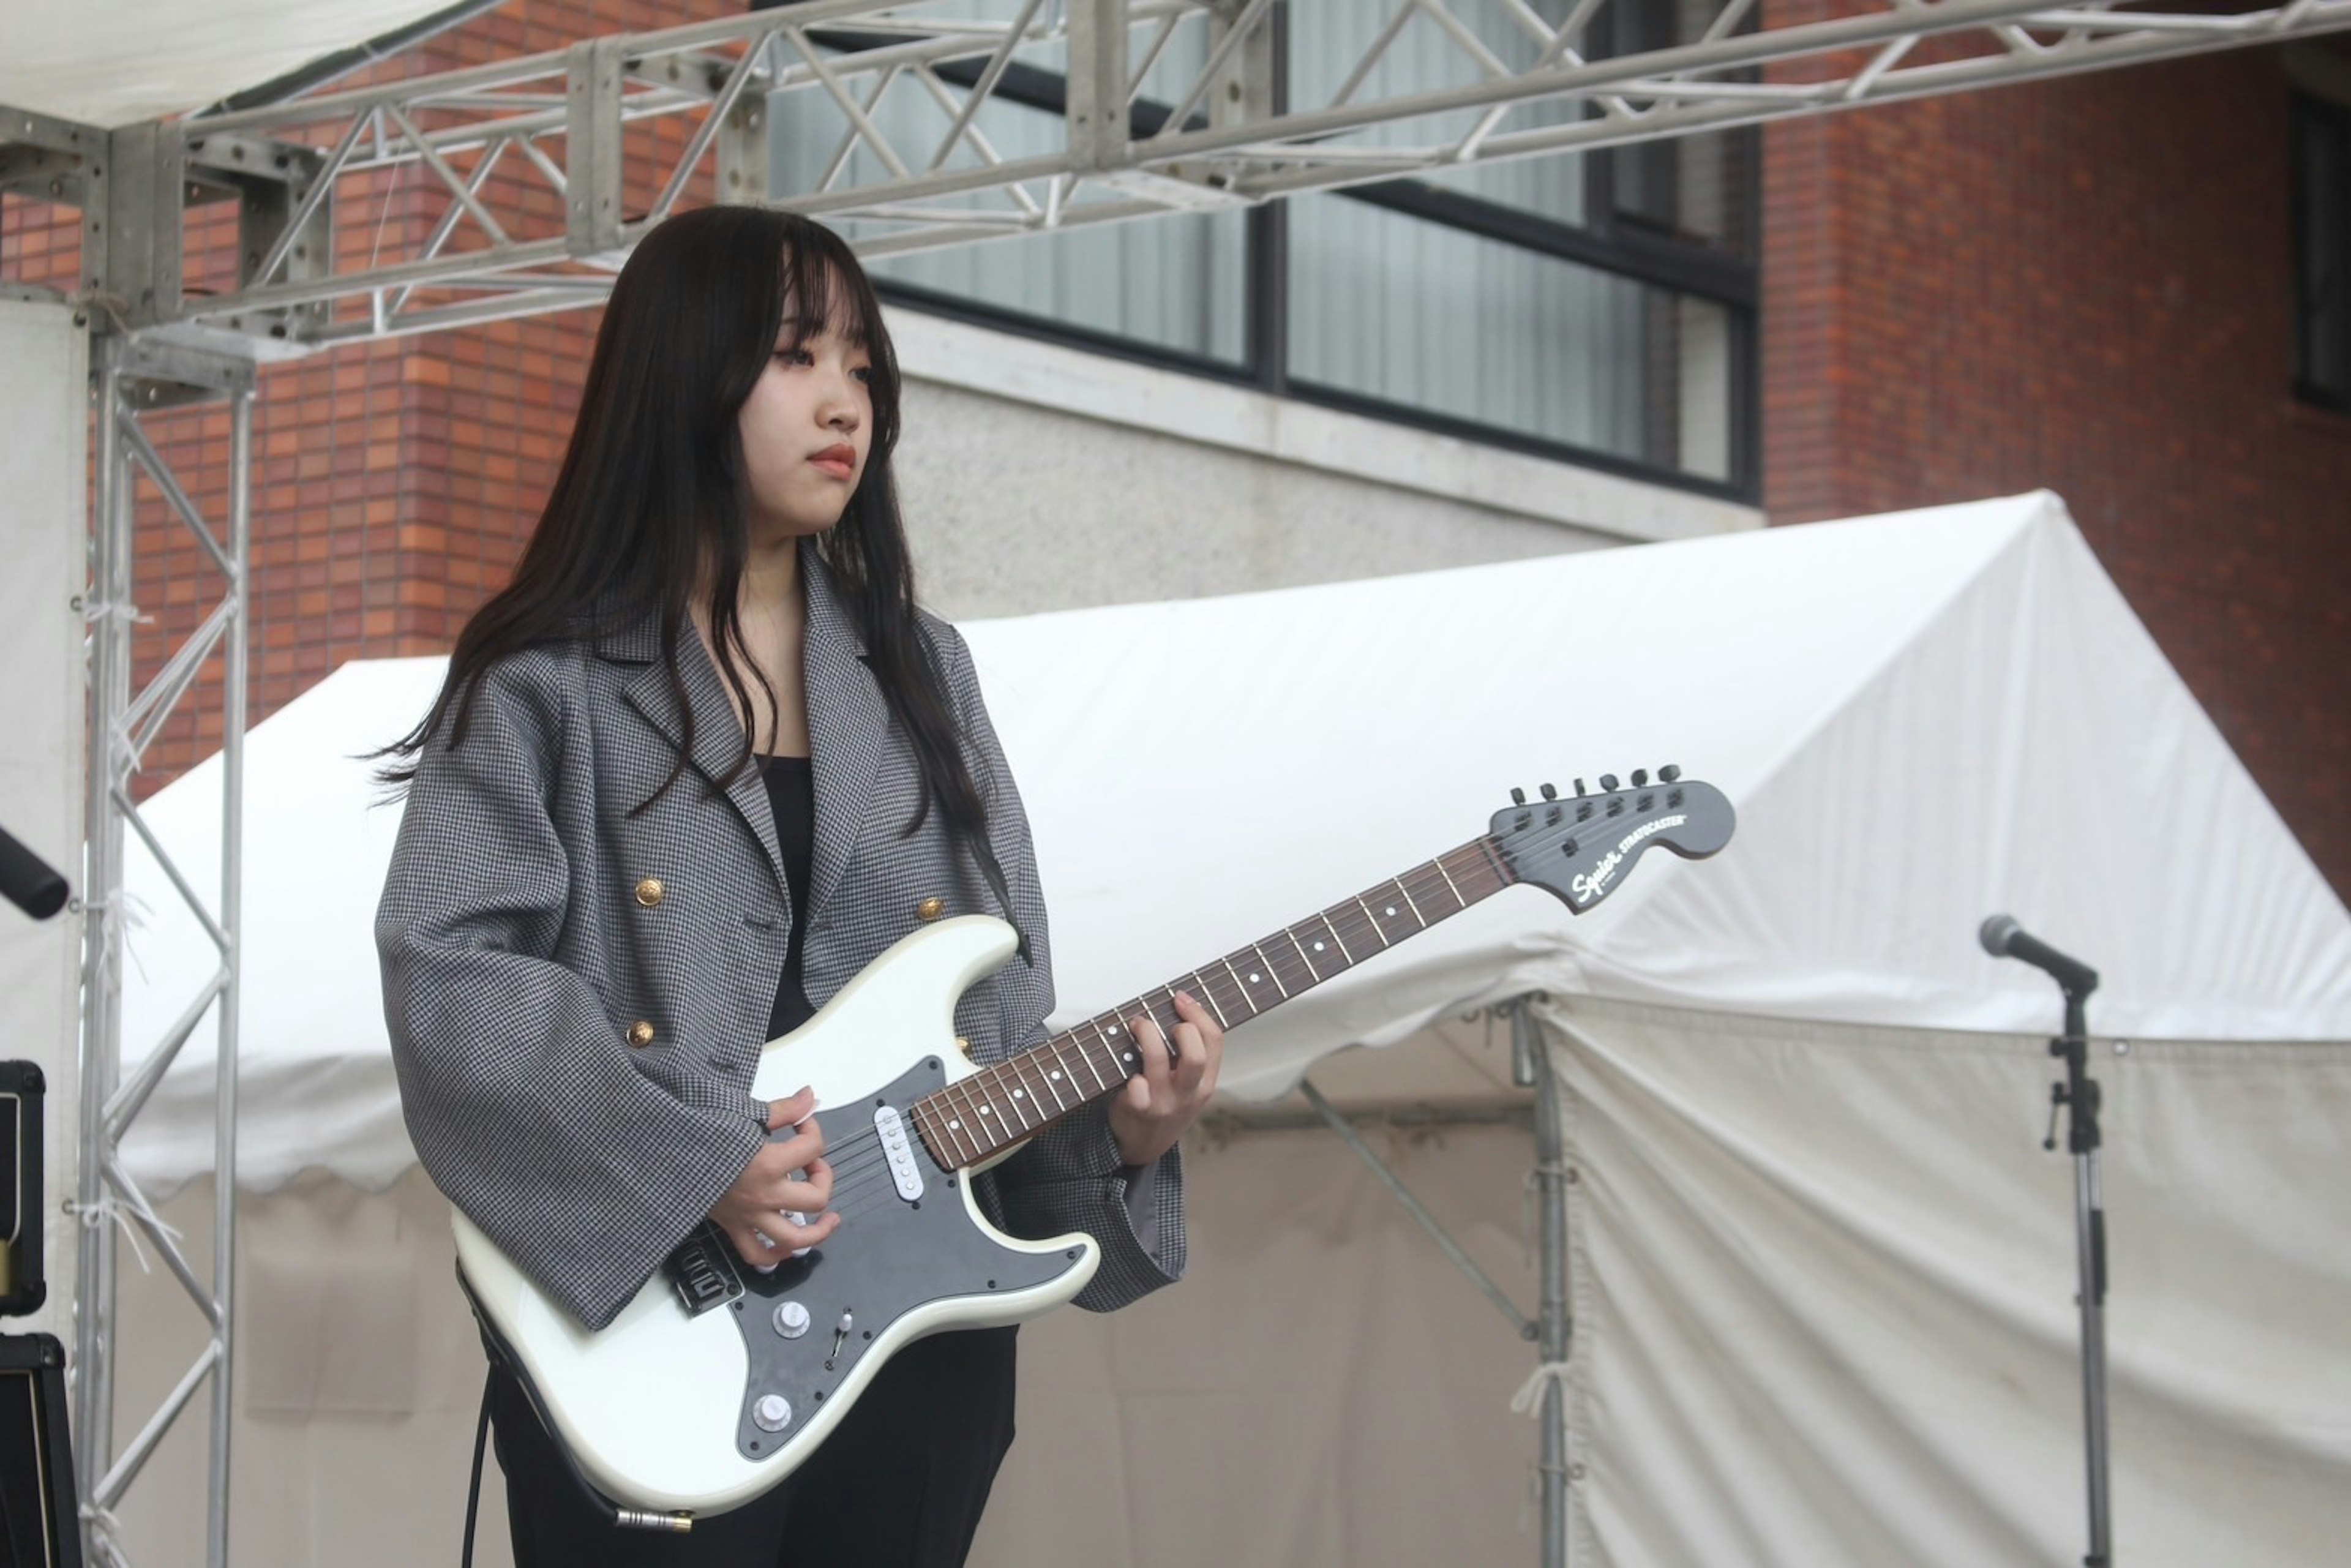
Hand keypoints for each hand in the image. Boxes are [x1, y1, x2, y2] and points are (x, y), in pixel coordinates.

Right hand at [710, 1086, 838, 1268]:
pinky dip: (777, 1255)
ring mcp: (749, 1217)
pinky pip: (757, 1255)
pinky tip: (788, 1244)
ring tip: (829, 1219)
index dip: (812, 1128)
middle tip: (812, 1164)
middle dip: (823, 1178)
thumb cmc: (700, 1131)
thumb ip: (783, 1110)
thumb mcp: (743, 1113)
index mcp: (769, 1164)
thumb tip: (810, 1096)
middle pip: (816, 1198)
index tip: (799, 1121)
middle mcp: (764, 1195)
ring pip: (794, 1239)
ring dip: (817, 1231)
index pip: (813, 1148)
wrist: (663, 1152)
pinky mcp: (732, 1228)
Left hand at [1107, 990, 1223, 1166]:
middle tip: (1162, 1019)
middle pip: (1195, 1053)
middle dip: (1179, 1026)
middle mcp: (1188, 1094)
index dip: (1198, 1012)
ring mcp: (1163, 1103)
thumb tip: (1179, 1005)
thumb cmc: (1166, 1104)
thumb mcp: (1189, 1085)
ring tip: (1137, 1024)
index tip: (1181, 998)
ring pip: (1158, 1060)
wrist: (1144, 1145)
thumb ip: (1190, 1054)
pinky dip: (1130, 1073)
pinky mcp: (1138, 1110)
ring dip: (1146, 1034)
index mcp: (1206, 1083)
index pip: (1215, 1040)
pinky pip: (1135, 1087)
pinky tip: (1125, 1065)